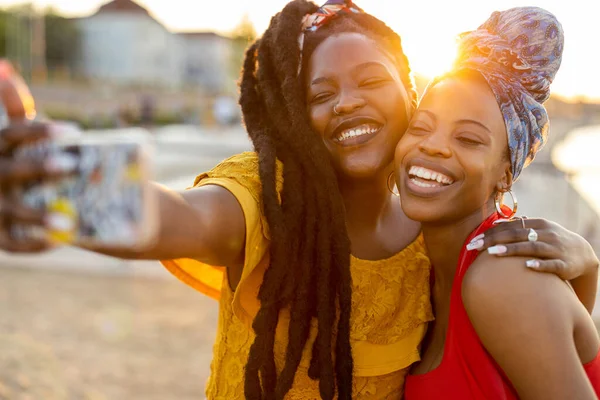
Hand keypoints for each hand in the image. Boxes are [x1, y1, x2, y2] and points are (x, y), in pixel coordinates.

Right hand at [0, 123, 72, 252]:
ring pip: (11, 210)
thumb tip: (5, 71)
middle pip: (11, 170)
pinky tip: (58, 242)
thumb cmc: (7, 160)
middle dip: (39, 167)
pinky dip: (33, 245)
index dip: (40, 131)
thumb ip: (14, 110)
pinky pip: (11, 244)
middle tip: (72, 166)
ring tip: (69, 222)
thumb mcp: (6, 137)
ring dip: (38, 217)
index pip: (12, 134)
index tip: (74, 131)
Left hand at [466, 217, 598, 280]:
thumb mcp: (537, 231)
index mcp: (537, 224)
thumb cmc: (551, 242)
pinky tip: (528, 266)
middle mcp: (546, 234)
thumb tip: (494, 225)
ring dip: (512, 250)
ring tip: (492, 253)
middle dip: (493, 240)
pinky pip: (552, 264)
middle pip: (516, 235)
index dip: (490, 233)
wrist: (583, 254)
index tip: (473, 240)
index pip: (510, 227)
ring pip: (532, 247)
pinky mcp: (565, 264)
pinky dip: (540, 264)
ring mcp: (556, 249)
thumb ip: (517, 229)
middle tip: (474, 246)